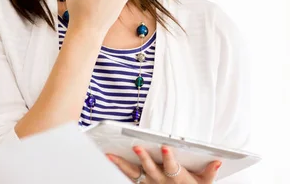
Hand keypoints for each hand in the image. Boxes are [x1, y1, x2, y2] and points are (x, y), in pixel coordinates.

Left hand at [107, 146, 221, 183]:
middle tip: (136, 147)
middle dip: (143, 158)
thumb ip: (209, 172)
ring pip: (133, 172)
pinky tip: (107, 159)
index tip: (165, 146)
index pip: (172, 166)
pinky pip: (126, 175)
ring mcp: (148, 182)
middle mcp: (159, 180)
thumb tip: (217, 161)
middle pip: (150, 168)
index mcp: (175, 177)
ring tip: (109, 154)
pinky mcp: (140, 183)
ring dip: (121, 163)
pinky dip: (116, 168)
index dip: (168, 157)